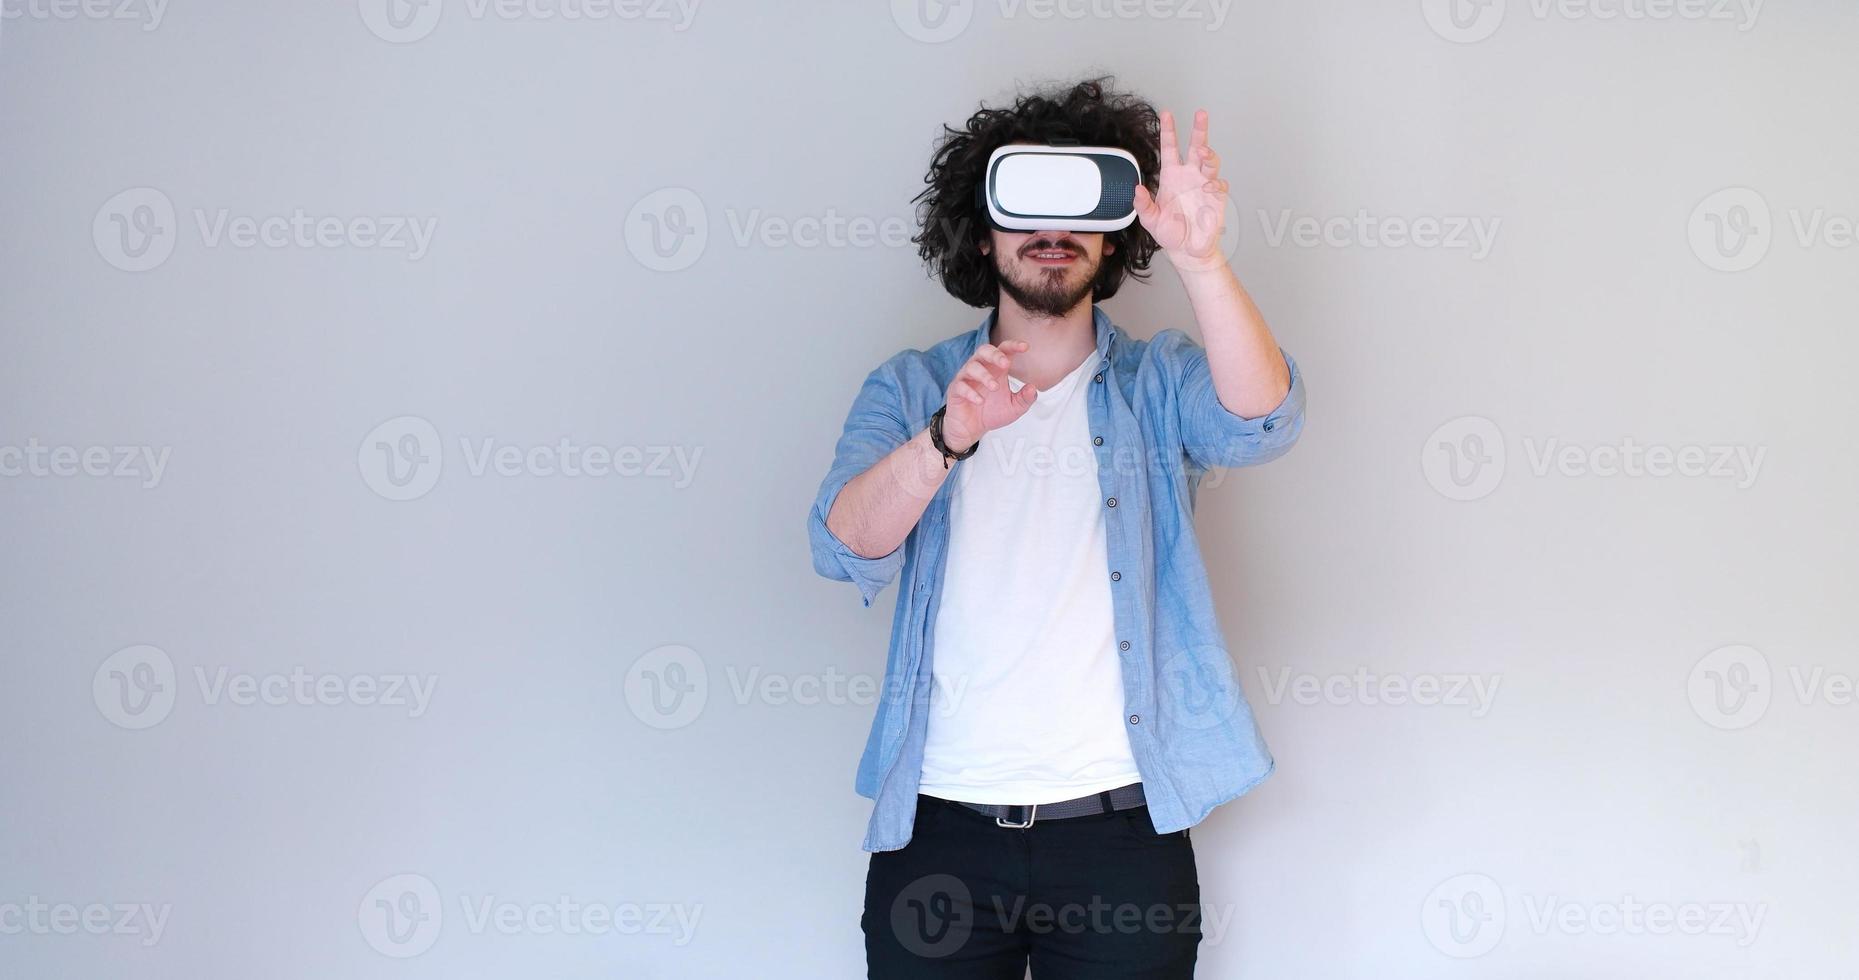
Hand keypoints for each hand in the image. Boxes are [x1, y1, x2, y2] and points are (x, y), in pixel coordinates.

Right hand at [941, 340, 1036, 451]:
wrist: (971, 430)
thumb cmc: (991, 413)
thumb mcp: (1014, 408)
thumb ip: (1025, 398)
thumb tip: (1032, 388)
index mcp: (996, 369)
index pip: (1003, 351)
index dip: (1013, 346)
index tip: (1024, 347)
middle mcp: (981, 370)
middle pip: (984, 351)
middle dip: (995, 354)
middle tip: (1006, 363)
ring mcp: (966, 378)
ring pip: (971, 366)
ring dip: (985, 375)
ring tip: (995, 388)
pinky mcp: (955, 390)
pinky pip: (960, 385)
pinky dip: (971, 392)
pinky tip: (980, 401)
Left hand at [1134, 108, 1229, 273]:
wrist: (1187, 250)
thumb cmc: (1170, 233)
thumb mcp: (1150, 219)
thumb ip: (1143, 204)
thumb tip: (1137, 189)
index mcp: (1171, 176)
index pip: (1171, 148)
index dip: (1169, 131)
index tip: (1167, 114)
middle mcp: (1189, 176)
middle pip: (1197, 146)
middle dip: (1199, 129)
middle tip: (1201, 114)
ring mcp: (1204, 184)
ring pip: (1210, 161)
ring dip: (1208, 154)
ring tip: (1203, 152)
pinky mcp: (1216, 197)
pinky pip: (1219, 183)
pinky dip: (1214, 182)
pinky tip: (1207, 186)